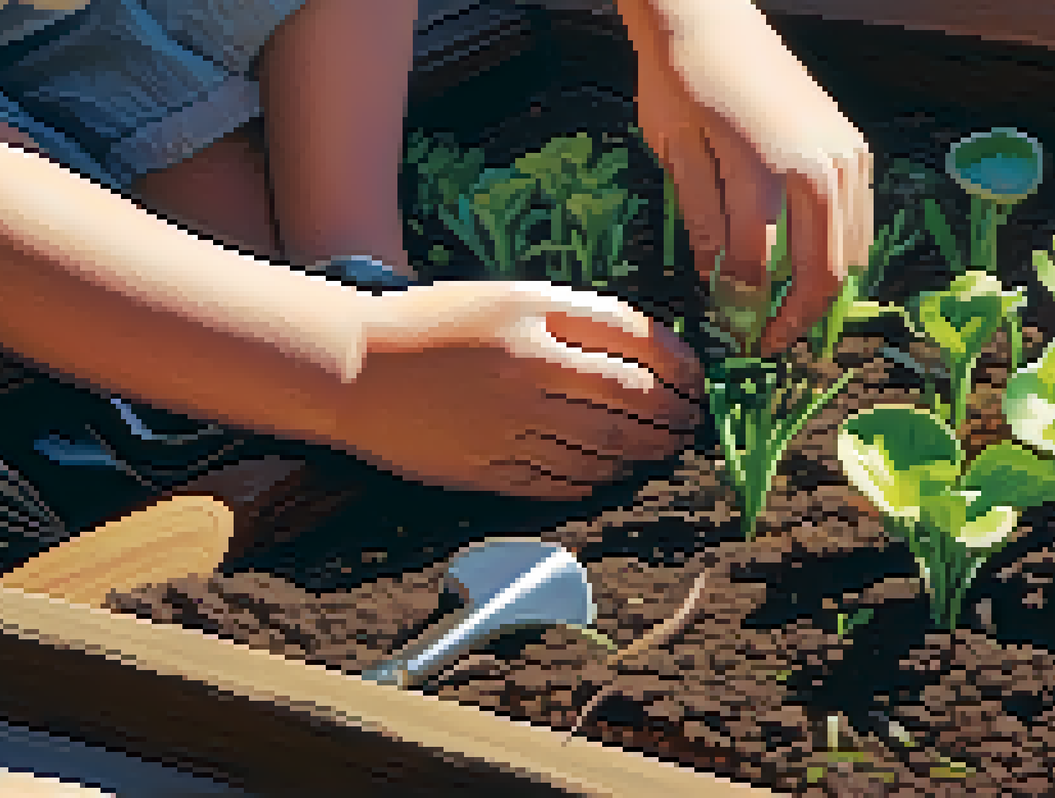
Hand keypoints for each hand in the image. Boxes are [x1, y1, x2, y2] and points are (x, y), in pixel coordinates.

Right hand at [344, 281, 702, 498]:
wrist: (355, 367)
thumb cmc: (437, 323)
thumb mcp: (509, 298)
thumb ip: (576, 318)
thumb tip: (651, 352)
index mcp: (536, 318)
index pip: (637, 341)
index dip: (680, 366)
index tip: (699, 381)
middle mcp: (529, 370)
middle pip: (631, 401)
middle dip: (672, 418)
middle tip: (691, 426)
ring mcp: (510, 425)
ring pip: (604, 448)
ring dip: (644, 453)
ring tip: (663, 451)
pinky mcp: (489, 469)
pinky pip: (562, 481)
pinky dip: (597, 479)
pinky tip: (612, 474)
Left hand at [626, 0, 873, 355]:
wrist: (712, 18)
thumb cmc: (681, 81)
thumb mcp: (678, 157)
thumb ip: (704, 227)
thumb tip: (723, 291)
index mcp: (770, 175)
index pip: (762, 272)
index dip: (747, 314)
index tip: (735, 338)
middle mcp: (822, 170)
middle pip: (822, 274)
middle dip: (795, 317)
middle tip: (767, 339)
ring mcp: (847, 157)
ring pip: (850, 254)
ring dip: (822, 290)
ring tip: (787, 309)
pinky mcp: (854, 148)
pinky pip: (859, 221)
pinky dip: (839, 252)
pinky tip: (808, 264)